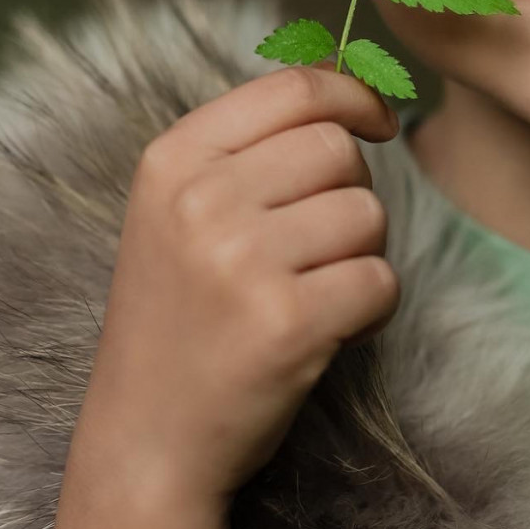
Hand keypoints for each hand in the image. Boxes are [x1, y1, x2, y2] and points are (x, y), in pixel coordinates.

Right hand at [73, 62, 400, 504]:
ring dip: (362, 255)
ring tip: (312, 294)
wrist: (148, 440)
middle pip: (339, 150)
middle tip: (315, 250)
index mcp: (174, 160)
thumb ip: (252, 150)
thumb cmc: (183, 318)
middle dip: (350, 194)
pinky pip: (381, 281)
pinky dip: (372, 310)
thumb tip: (357, 93)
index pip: (295, 88)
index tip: (379, 122)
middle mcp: (202, 200)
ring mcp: (242, 261)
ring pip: (368, 214)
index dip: (355, 95)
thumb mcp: (181, 212)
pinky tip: (327, 332)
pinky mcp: (288, 322)